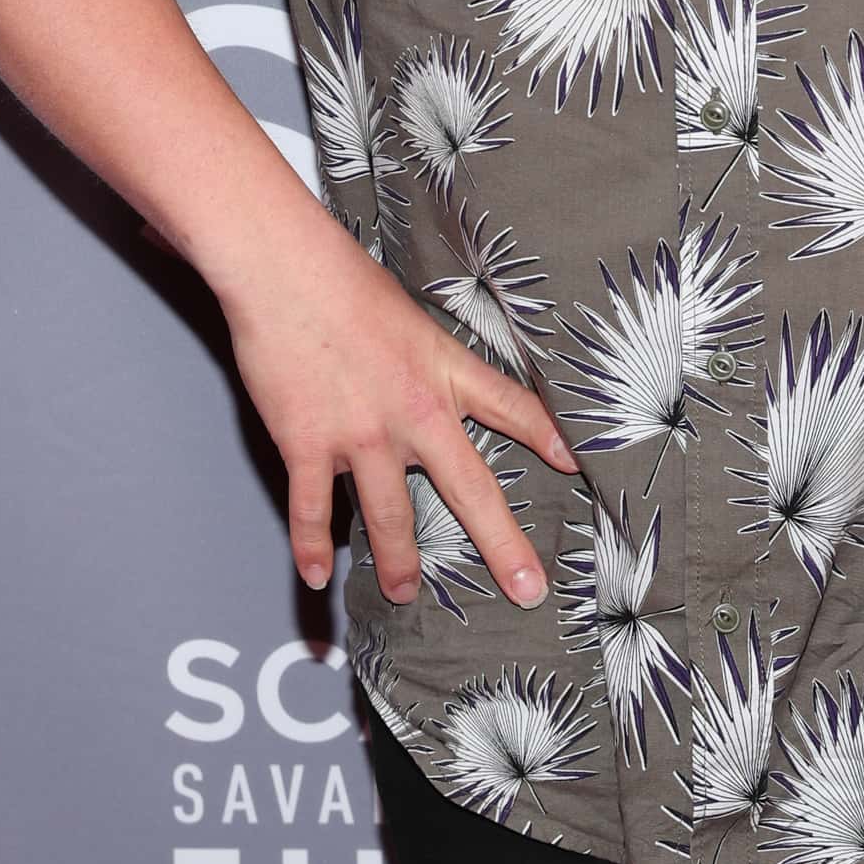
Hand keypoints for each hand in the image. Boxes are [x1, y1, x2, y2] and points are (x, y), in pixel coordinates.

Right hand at [217, 210, 578, 603]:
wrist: (286, 271)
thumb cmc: (342, 277)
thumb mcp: (407, 314)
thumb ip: (421, 356)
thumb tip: (420, 374)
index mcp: (444, 371)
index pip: (512, 408)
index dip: (548, 436)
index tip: (577, 465)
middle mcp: (413, 413)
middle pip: (470, 490)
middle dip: (502, 545)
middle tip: (527, 589)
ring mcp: (362, 436)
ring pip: (389, 517)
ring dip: (399, 563)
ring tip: (405, 592)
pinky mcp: (308, 445)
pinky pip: (313, 510)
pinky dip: (310, 547)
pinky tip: (315, 575)